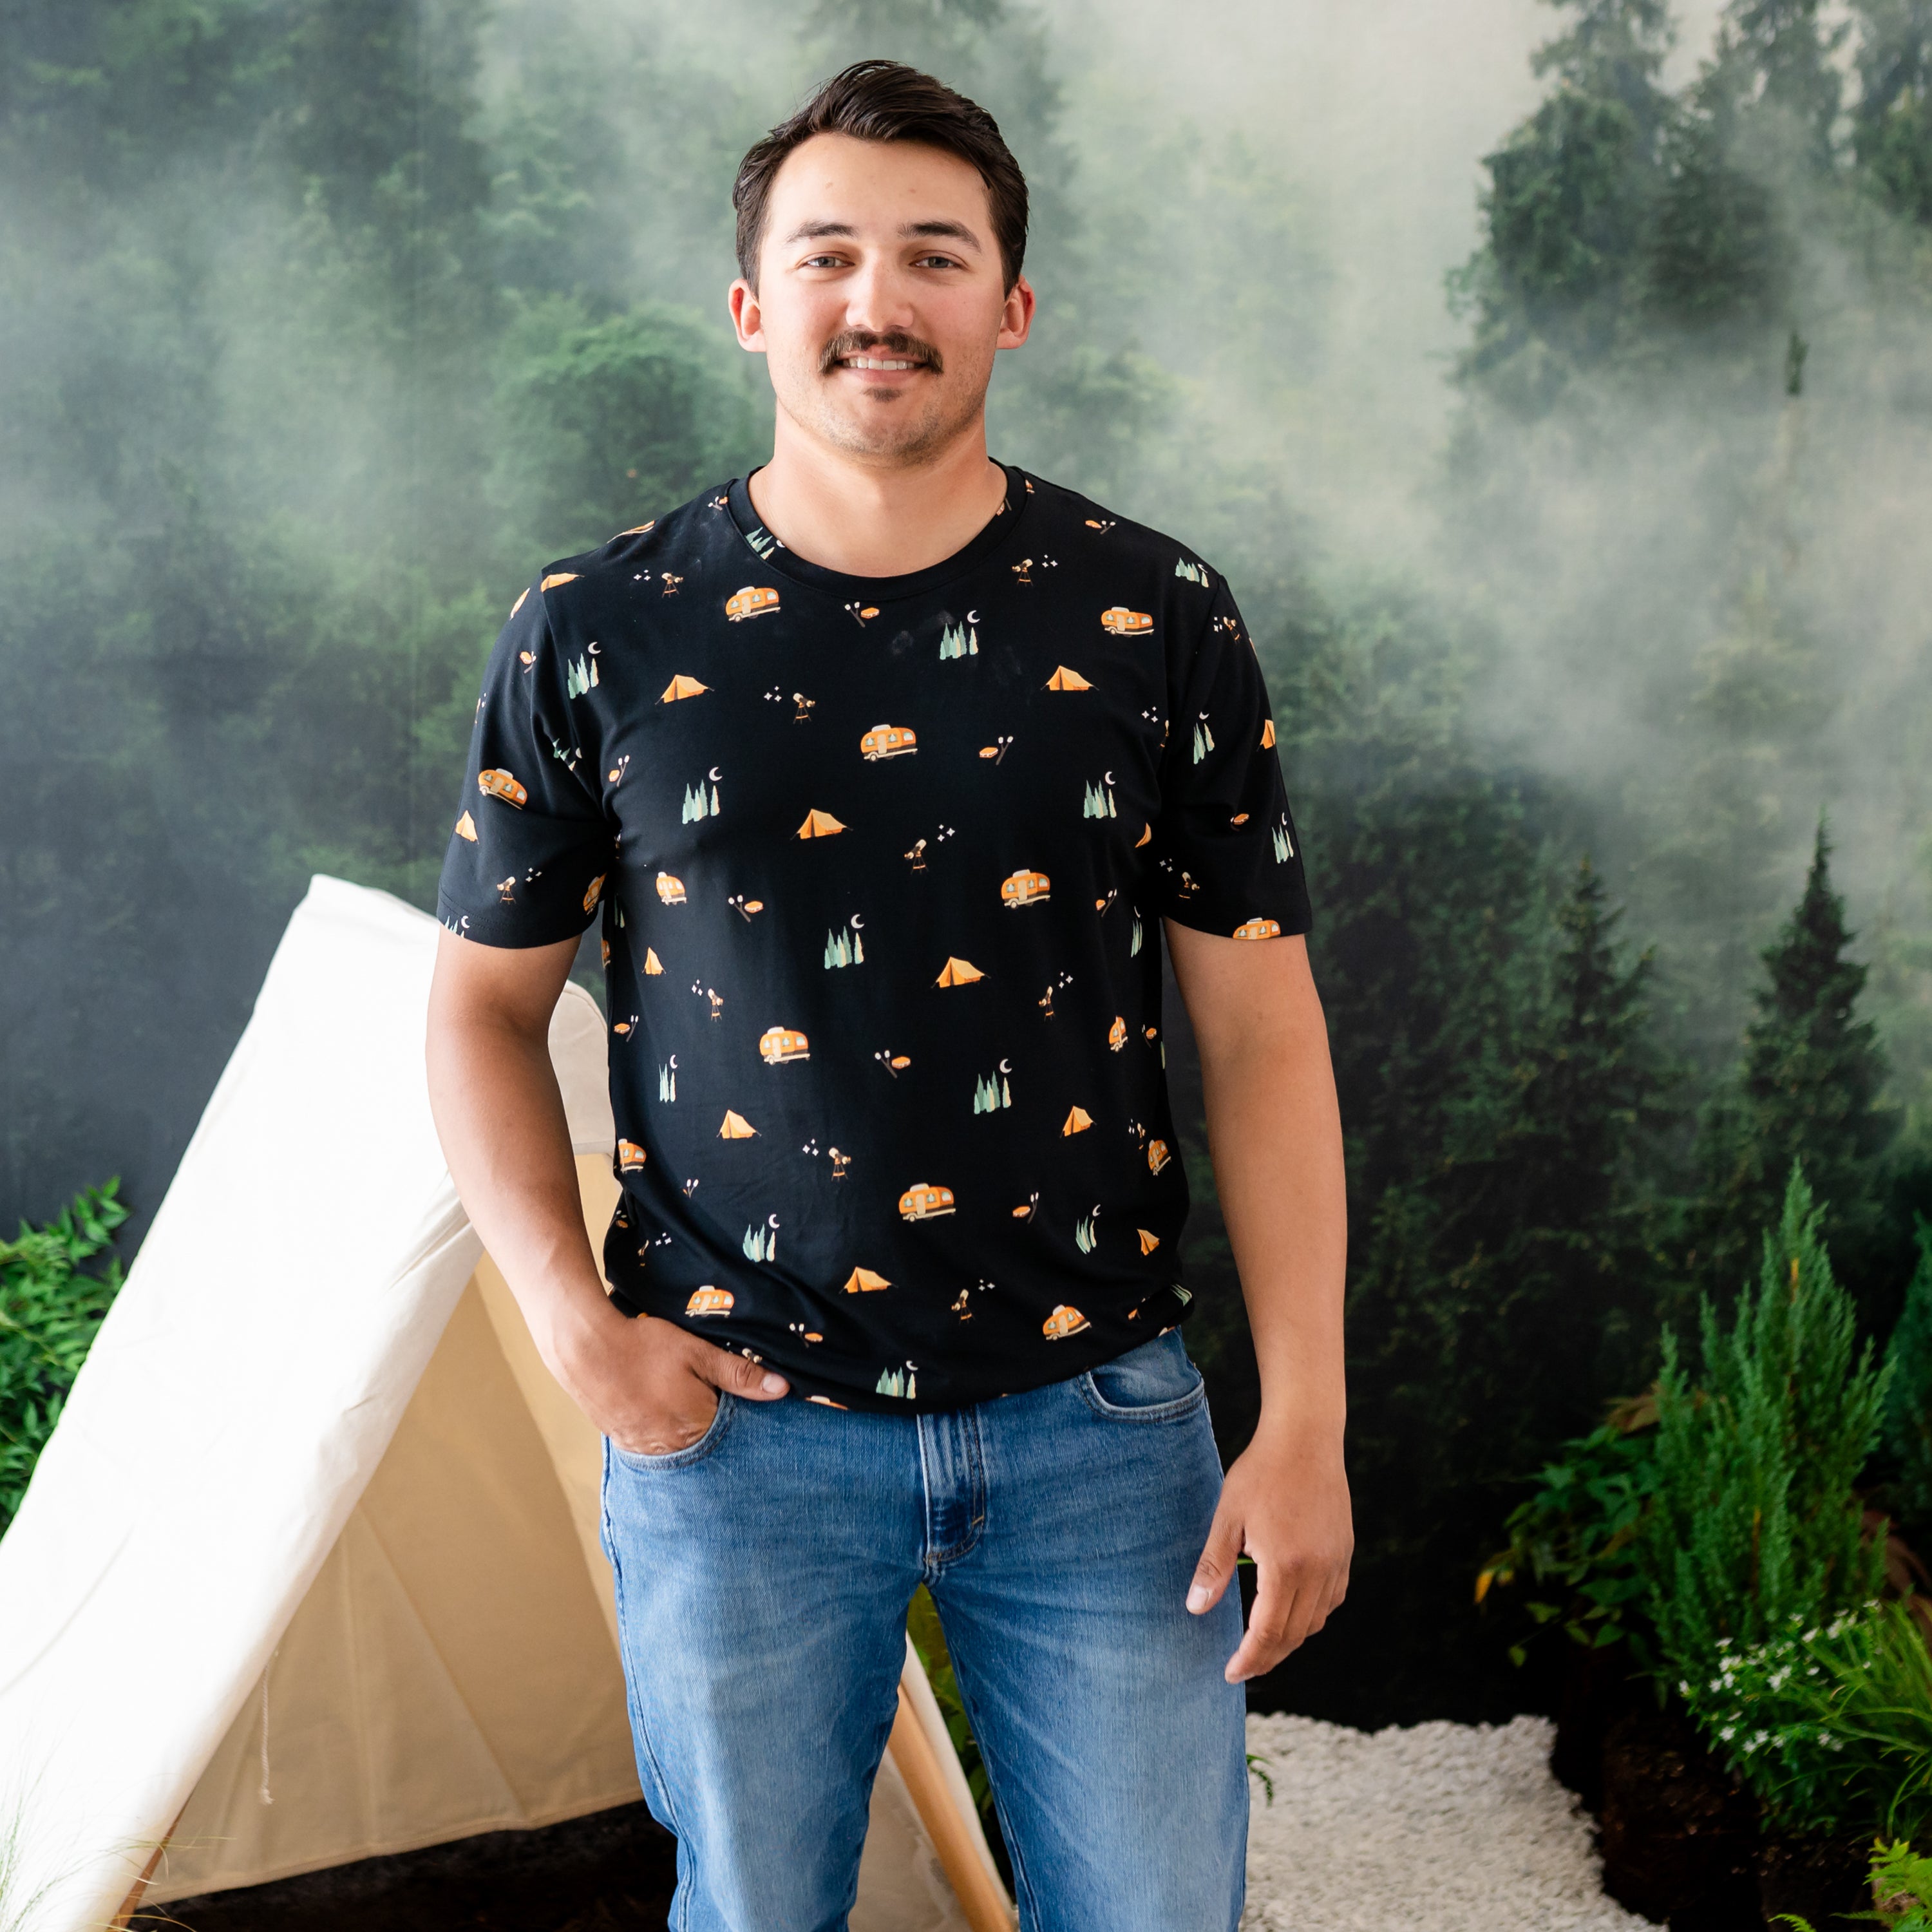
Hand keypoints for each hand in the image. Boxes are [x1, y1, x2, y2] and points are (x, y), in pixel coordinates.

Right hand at [553, 1304, 789, 1455]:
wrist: (584, 1348)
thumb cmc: (644, 1346)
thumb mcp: (697, 1352)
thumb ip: (739, 1373)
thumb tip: (782, 1389)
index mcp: (696, 1425)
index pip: (733, 1431)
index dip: (736, 1412)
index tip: (733, 1395)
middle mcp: (672, 1446)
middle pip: (706, 1441)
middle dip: (711, 1422)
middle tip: (701, 1392)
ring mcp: (645, 1448)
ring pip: (680, 1445)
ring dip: (685, 1427)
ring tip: (676, 1397)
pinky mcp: (624, 1442)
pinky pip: (653, 1445)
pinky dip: (661, 1430)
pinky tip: (657, 1407)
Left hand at [1186, 1418, 1351, 1682]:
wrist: (1305, 1437)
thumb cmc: (1261, 1472)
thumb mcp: (1227, 1516)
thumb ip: (1213, 1566)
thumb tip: (1195, 1608)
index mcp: (1286, 1567)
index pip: (1268, 1633)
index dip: (1249, 1659)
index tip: (1231, 1674)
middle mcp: (1318, 1572)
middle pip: (1294, 1635)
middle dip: (1267, 1658)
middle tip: (1243, 1667)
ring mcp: (1336, 1562)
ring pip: (1316, 1621)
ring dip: (1290, 1639)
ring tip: (1263, 1644)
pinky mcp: (1345, 1552)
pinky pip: (1332, 1599)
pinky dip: (1312, 1615)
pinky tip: (1292, 1610)